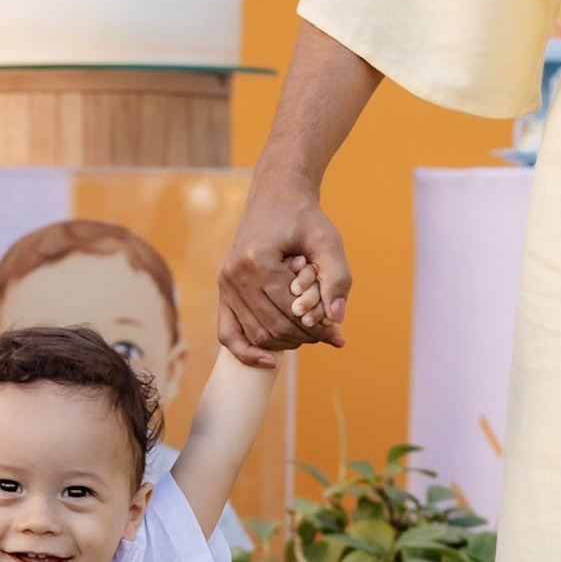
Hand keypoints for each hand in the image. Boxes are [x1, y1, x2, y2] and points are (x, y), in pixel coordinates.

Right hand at [219, 173, 349, 366]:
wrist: (276, 199)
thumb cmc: (305, 219)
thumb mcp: (329, 241)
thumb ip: (337, 278)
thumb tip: (336, 320)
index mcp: (257, 260)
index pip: (290, 310)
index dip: (317, 328)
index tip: (338, 333)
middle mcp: (234, 275)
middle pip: (273, 326)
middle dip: (304, 337)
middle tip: (327, 338)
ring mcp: (225, 285)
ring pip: (256, 334)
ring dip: (285, 344)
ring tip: (309, 339)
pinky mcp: (223, 292)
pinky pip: (228, 334)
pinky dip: (247, 352)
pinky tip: (270, 362)